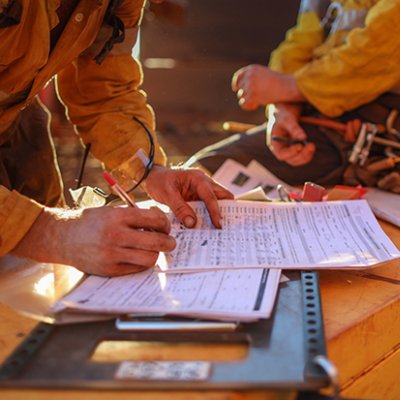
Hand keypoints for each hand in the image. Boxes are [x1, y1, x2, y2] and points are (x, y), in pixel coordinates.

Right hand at [12, 206, 175, 276]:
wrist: (63, 237)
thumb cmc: (92, 221)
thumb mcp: (113, 210)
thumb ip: (136, 216)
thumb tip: (161, 222)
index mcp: (118, 216)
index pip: (155, 219)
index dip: (165, 223)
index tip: (164, 226)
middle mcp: (116, 235)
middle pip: (157, 242)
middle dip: (169, 242)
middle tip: (170, 242)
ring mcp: (112, 254)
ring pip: (150, 258)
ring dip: (156, 254)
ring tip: (152, 249)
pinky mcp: (109, 269)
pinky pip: (137, 269)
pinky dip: (142, 263)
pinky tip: (137, 255)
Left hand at [141, 165, 233, 228]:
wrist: (152, 177)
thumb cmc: (159, 180)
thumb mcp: (167, 194)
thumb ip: (180, 208)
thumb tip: (191, 223)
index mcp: (197, 179)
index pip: (211, 196)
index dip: (216, 211)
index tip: (218, 225)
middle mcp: (204, 183)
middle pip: (223, 196)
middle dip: (226, 210)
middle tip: (224, 227)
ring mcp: (202, 190)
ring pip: (218, 201)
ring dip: (217, 214)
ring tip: (216, 230)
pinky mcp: (198, 198)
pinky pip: (207, 207)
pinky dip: (208, 215)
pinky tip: (205, 226)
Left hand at [231, 64, 304, 109]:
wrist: (287, 86)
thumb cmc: (277, 82)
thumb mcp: (263, 75)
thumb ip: (252, 78)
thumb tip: (237, 87)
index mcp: (252, 69)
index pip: (238, 76)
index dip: (236, 83)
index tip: (235, 89)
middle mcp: (249, 76)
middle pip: (239, 88)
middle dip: (245, 93)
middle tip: (255, 97)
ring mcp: (250, 86)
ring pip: (241, 96)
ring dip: (248, 100)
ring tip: (257, 101)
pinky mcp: (251, 96)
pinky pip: (243, 103)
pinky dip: (248, 106)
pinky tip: (255, 106)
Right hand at [268, 103, 315, 165]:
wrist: (287, 111)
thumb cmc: (284, 114)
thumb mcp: (287, 119)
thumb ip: (294, 128)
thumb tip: (303, 138)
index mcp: (275, 144)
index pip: (281, 154)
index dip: (290, 153)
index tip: (300, 146)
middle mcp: (281, 150)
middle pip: (291, 160)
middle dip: (301, 155)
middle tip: (311, 145)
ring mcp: (289, 151)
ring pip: (298, 160)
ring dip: (306, 156)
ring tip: (312, 145)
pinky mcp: (297, 150)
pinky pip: (303, 157)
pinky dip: (308, 154)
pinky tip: (312, 146)